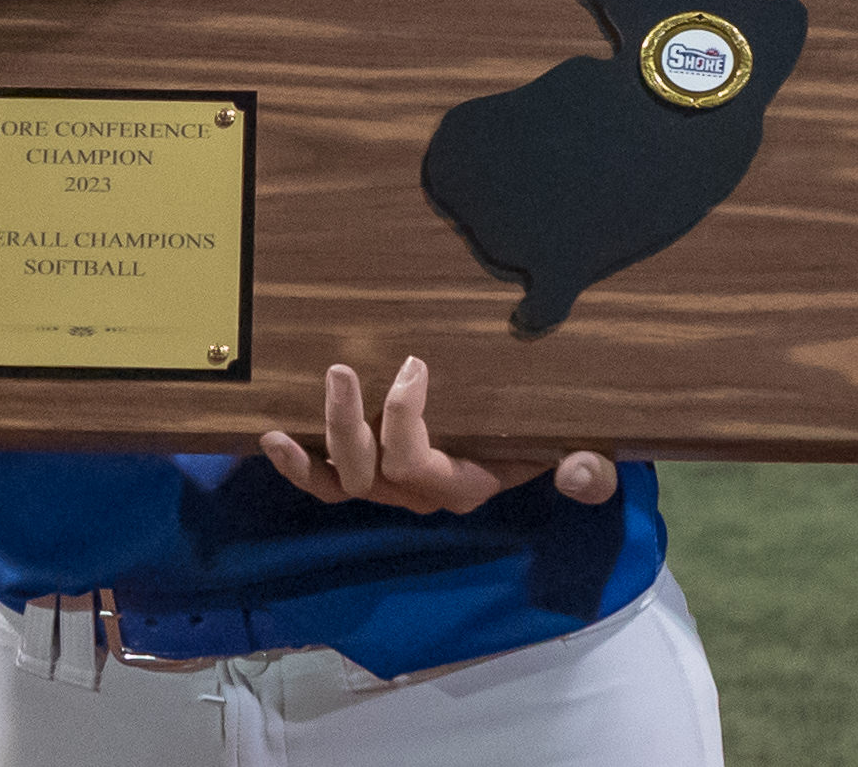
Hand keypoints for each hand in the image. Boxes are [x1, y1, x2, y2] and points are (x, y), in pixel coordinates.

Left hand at [258, 357, 618, 515]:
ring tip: (320, 381)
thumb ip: (587, 471)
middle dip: (348, 424)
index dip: (405, 423)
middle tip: (343, 368)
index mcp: (463, 484)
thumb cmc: (550, 439)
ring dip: (323, 432)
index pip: (420, 467)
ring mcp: (388, 485)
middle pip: (370, 473)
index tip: (414, 365)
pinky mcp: (367, 471)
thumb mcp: (582, 453)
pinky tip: (269, 438)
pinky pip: (325, 484)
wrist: (534, 445)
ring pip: (343, 478)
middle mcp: (418, 492)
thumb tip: (580, 474)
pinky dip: (296, 467)